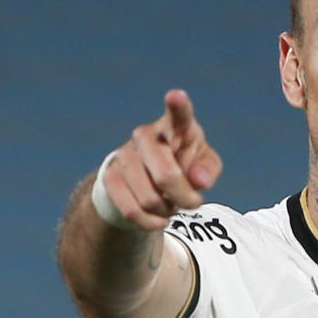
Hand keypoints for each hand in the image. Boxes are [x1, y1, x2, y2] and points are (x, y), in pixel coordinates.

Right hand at [95, 90, 224, 232]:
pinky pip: (132, 210)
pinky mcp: (110, 176)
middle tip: (193, 203)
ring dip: (167, 211)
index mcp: (174, 126)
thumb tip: (199, 181)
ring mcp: (125, 155)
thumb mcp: (203, 167)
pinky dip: (151, 222)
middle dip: (184, 198)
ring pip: (150, 198)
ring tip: (171, 206)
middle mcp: (145, 135)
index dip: (178, 106)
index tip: (176, 95)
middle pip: (167, 176)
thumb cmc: (183, 167)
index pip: (178, 115)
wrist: (148, 182)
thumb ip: (207, 169)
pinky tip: (159, 219)